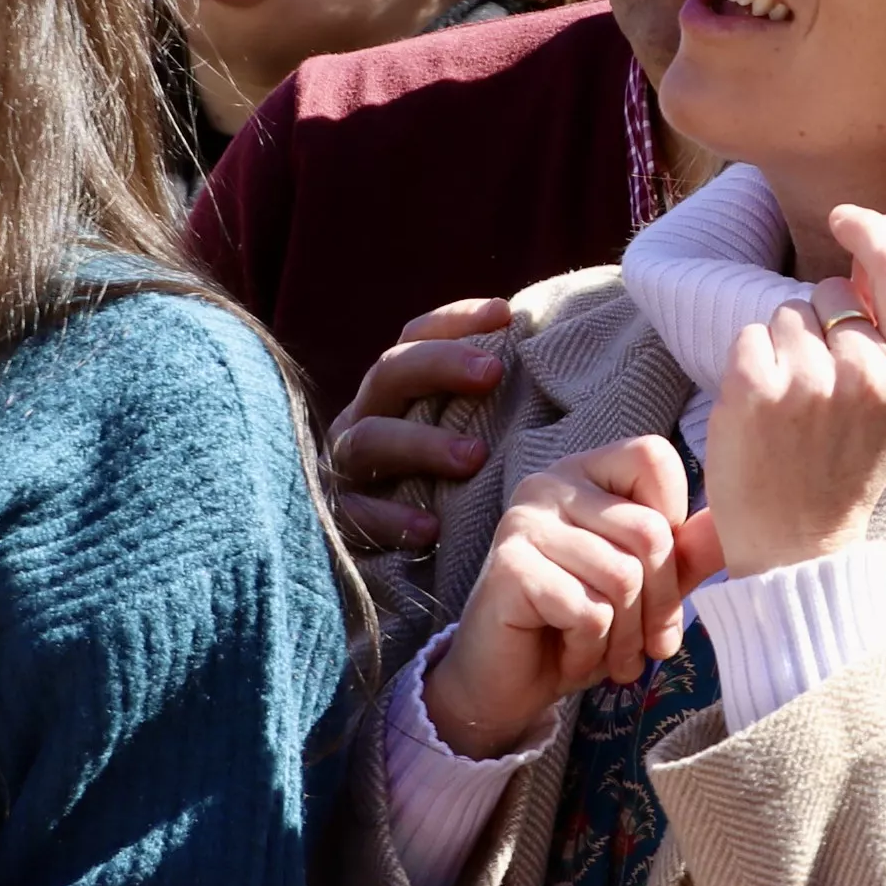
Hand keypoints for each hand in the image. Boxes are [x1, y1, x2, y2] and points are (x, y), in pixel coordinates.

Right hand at [326, 297, 510, 550]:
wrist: (397, 570)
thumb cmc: (445, 485)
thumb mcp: (461, 433)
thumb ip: (486, 400)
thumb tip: (545, 352)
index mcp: (392, 391)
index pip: (414, 337)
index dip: (454, 321)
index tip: (504, 314)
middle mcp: (363, 418)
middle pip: (390, 373)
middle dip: (440, 366)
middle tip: (493, 373)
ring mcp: (346, 469)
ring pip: (370, 440)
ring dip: (423, 444)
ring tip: (473, 457)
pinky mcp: (339, 520)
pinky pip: (357, 515)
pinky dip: (393, 519)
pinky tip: (431, 528)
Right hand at [422, 436, 706, 758]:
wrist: (505, 685)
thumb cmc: (577, 628)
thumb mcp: (645, 587)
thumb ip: (687, 551)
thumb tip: (738, 525)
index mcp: (586, 472)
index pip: (655, 459)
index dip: (673, 528)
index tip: (655, 578)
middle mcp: (550, 482)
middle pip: (650, 531)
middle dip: (660, 605)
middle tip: (645, 646)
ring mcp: (524, 521)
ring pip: (623, 577)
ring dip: (625, 636)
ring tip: (606, 654)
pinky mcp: (508, 566)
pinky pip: (588, 611)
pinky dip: (590, 648)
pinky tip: (569, 653)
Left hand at [686, 204, 885, 576]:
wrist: (799, 548)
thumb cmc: (844, 469)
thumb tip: (877, 236)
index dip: (872, 231)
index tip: (846, 217)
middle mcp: (868, 373)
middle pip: (827, 294)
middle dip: (817, 327)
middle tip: (819, 399)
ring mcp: (811, 381)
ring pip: (784, 313)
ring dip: (780, 349)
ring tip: (790, 412)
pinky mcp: (755, 389)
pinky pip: (747, 336)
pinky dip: (747, 366)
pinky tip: (760, 413)